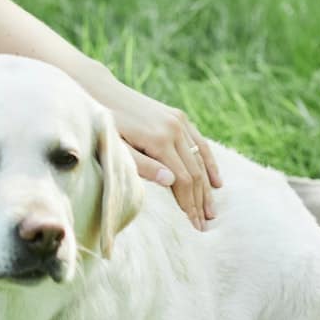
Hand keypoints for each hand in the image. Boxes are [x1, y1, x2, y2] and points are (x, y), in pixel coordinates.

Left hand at [85, 74, 220, 229]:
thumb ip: (142, 166)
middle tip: (204, 226)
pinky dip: (209, 162)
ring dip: (207, 187)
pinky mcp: (179, 117)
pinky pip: (199, 143)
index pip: (182, 179)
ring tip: (211, 212)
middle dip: (200, 201)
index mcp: (159, 139)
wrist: (102, 92)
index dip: (189, 204)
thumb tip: (171, 181)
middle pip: (194, 172)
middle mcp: (174, 128)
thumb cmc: (104, 126)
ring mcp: (179, 121)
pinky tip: (216, 182)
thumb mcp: (117, 148)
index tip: (193, 225)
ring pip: (199, 159)